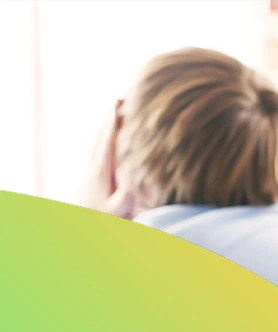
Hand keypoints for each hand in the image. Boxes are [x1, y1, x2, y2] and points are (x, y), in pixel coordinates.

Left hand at [77, 100, 134, 217]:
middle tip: (122, 99)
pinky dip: (103, 134)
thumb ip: (125, 198)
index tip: (119, 106)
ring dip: (107, 123)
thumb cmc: (103, 218)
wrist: (81, 225)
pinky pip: (97, 146)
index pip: (108, 141)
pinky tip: (107, 131)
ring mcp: (90, 167)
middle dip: (111, 116)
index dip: (113, 123)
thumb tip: (135, 183)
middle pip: (102, 134)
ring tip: (117, 109)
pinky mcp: (90, 171)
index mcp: (102, 170)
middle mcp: (94, 165)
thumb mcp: (117, 211)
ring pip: (98, 138)